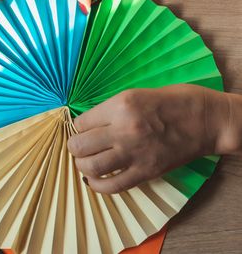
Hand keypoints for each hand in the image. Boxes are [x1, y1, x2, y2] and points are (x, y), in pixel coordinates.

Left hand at [68, 84, 241, 193]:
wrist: (205, 120)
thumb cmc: (173, 101)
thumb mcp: (135, 94)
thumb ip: (109, 109)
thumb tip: (86, 123)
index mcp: (120, 106)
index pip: (81, 122)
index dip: (78, 126)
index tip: (83, 129)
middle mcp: (123, 130)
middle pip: (80, 146)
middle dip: (74, 147)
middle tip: (79, 146)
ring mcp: (134, 154)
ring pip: (91, 167)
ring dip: (82, 166)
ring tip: (86, 161)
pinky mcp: (145, 172)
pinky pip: (112, 186)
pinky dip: (97, 185)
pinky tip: (94, 180)